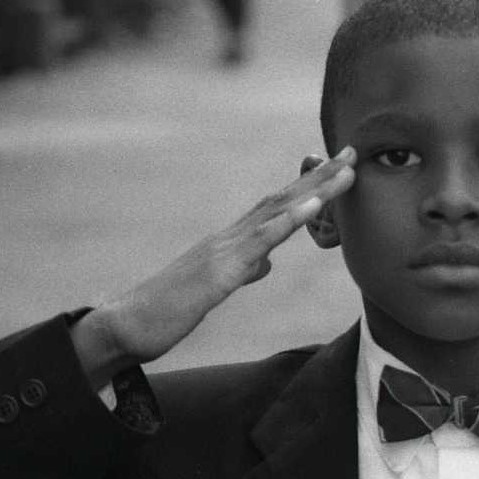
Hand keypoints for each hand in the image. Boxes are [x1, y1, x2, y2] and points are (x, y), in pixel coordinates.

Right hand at [71, 148, 355, 386]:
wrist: (125, 326)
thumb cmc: (165, 311)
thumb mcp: (213, 290)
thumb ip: (241, 271)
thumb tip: (265, 263)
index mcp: (229, 243)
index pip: (275, 208)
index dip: (309, 188)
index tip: (338, 170)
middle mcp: (229, 236)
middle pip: (282, 198)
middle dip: (321, 176)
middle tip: (353, 152)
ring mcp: (224, 249)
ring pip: (277, 210)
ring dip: (316, 188)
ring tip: (346, 169)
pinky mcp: (220, 270)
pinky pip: (261, 240)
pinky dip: (290, 219)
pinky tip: (315, 202)